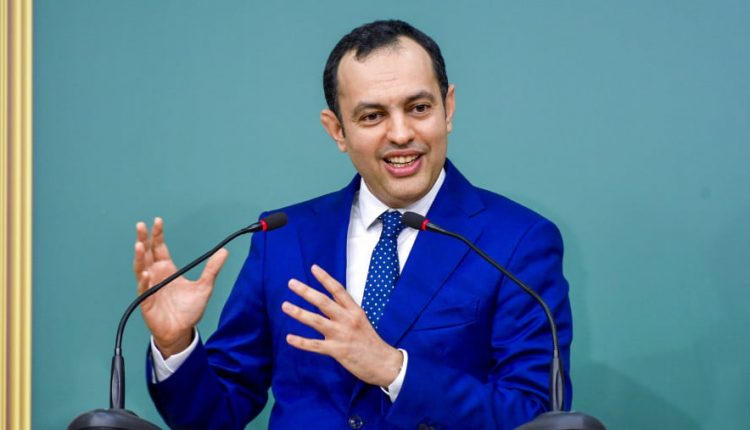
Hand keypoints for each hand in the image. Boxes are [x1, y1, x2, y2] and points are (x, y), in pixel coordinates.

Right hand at [133, 217, 227, 356]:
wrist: (182, 331)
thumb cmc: (189, 310)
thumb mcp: (204, 286)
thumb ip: (212, 269)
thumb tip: (224, 251)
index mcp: (167, 269)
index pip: (159, 248)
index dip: (157, 235)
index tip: (158, 221)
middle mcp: (156, 276)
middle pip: (146, 254)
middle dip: (143, 239)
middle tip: (141, 225)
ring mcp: (150, 288)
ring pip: (141, 269)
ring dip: (139, 257)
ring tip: (139, 245)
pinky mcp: (147, 302)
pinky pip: (144, 290)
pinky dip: (144, 281)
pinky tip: (146, 273)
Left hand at [282, 265, 403, 386]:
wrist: (384, 363)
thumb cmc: (372, 343)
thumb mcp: (362, 321)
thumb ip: (346, 313)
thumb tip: (330, 305)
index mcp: (355, 311)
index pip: (338, 290)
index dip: (325, 278)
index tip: (313, 268)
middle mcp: (347, 320)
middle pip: (323, 302)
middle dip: (306, 291)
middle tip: (291, 283)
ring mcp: (341, 335)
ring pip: (316, 321)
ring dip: (299, 312)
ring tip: (285, 306)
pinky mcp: (337, 351)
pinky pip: (315, 345)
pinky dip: (301, 342)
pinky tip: (289, 338)